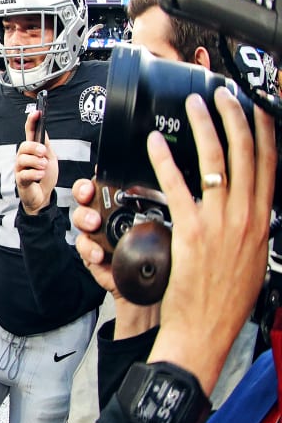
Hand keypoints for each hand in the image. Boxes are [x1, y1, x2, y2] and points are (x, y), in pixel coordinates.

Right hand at [15, 109, 57, 214]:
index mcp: (32, 150)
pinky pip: (25, 173)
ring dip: (36, 162)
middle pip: (24, 145)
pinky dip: (35, 174)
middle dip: (34, 147)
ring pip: (23, 159)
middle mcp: (24, 157)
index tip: (36, 112)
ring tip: (44, 167)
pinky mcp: (20, 180)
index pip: (29, 132)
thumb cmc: (45, 177)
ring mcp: (20, 168)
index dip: (32, 121)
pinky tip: (40, 176)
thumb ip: (46, 146)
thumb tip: (43, 131)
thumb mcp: (50, 158)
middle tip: (43, 153)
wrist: (43, 196)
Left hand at [146, 89, 275, 393]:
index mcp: (262, 221)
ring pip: (215, 161)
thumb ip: (252, 228)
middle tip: (222, 92)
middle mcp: (246, 217)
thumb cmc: (225, 299)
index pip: (270, 165)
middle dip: (235, 116)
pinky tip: (153, 141)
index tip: (258, 107)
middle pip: (246, 153)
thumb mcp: (252, 259)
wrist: (206, 330)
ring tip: (192, 104)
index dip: (265, 131)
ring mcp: (219, 222)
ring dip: (203, 127)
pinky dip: (163, 158)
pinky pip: (175, 184)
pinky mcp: (190, 230)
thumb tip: (253, 208)